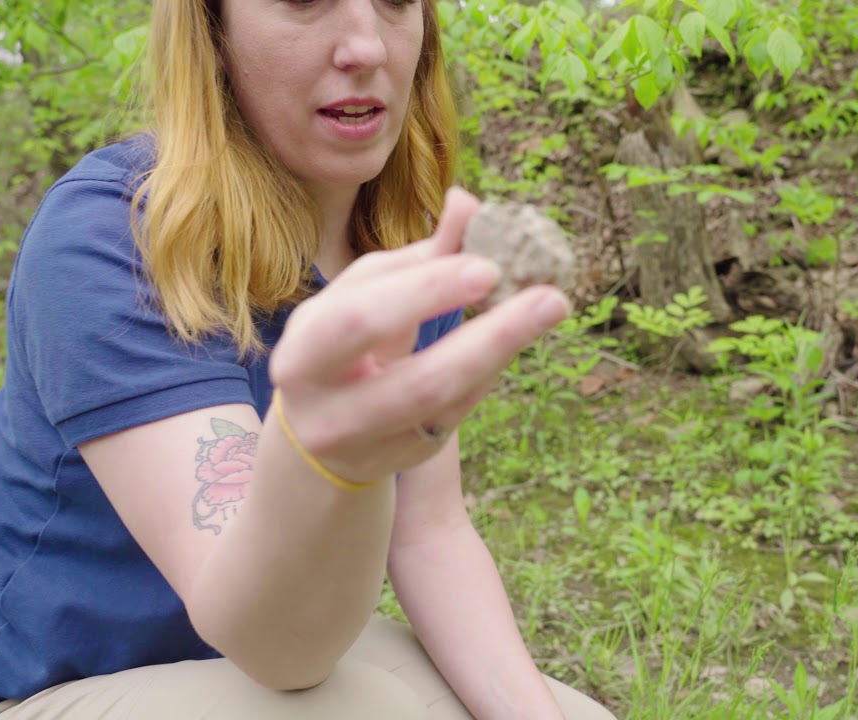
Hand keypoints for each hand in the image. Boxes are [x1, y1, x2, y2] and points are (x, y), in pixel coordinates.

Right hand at [269, 187, 570, 483]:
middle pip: (417, 380)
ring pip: (451, 404)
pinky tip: (520, 333)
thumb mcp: (367, 297)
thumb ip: (419, 257)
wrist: (319, 435)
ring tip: (552, 304)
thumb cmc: (345, 345)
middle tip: (545, 295)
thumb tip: (468, 201)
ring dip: (505, 351)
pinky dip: (492, 367)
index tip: (488, 265)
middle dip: (486, 338)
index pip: (363, 318)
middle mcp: (330, 410)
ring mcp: (373, 445)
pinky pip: (461, 412)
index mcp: (304, 354)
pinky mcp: (409, 457)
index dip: (426, 292)